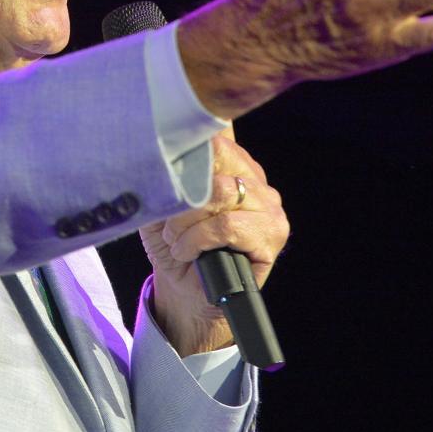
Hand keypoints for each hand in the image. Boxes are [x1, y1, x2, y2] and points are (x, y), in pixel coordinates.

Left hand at [141, 130, 287, 355]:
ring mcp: (268, 208)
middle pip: (217, 163)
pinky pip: (227, 226)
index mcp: (234, 166)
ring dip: (186, 222)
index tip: (165, 169)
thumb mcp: (161, 203)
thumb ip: (167, 174)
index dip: (188, 152)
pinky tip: (188, 252)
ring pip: (221, 194)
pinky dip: (198, 239)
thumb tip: (161, 149)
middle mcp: (256, 182)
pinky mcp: (271, 236)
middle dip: (182, 196)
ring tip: (177, 240)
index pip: (217, 140)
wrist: (186, 291)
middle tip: (169, 223)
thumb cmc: (175, 243)